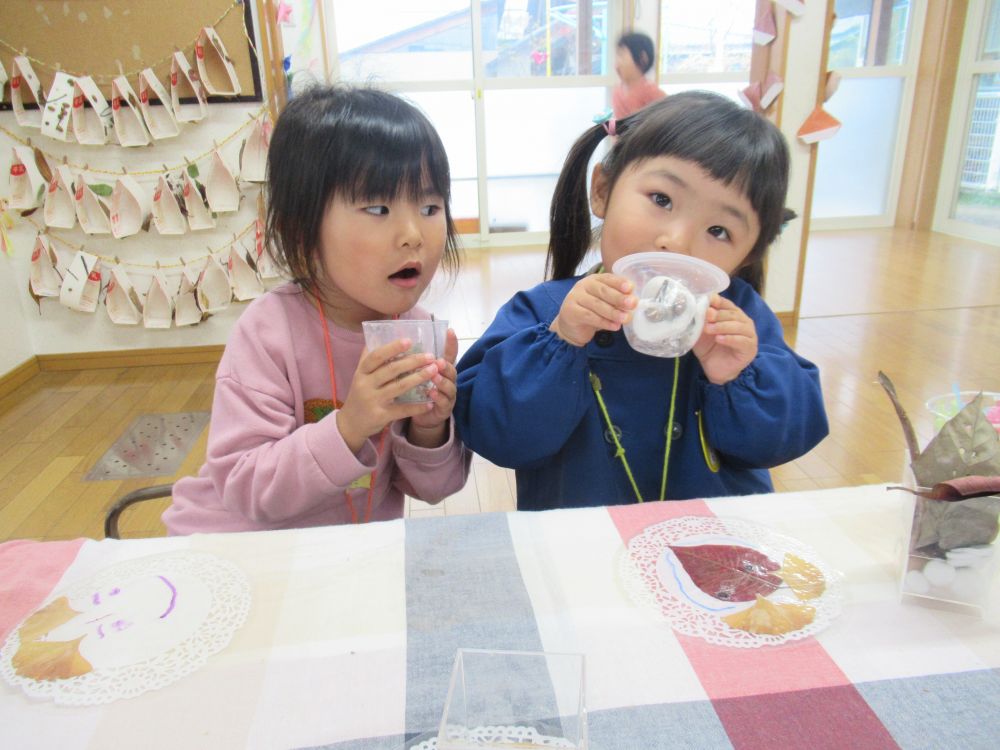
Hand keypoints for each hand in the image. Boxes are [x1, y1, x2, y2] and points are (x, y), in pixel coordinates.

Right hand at [336, 339, 438, 454]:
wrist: (350, 424)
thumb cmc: (359, 395)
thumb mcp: (359, 376)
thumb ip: (368, 358)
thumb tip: (377, 335)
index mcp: (361, 372)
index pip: (376, 356)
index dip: (392, 348)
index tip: (409, 341)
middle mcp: (365, 385)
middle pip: (391, 370)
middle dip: (413, 361)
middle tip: (430, 356)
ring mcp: (373, 401)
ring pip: (399, 387)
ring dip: (418, 378)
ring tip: (434, 371)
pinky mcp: (380, 416)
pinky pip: (402, 410)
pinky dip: (417, 407)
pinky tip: (430, 403)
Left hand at [408, 328, 459, 447]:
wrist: (422, 416)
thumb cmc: (418, 392)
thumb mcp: (415, 374)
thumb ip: (412, 360)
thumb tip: (397, 340)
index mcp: (441, 369)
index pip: (449, 354)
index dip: (450, 343)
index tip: (449, 331)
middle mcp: (448, 380)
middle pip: (451, 370)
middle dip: (445, 364)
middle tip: (438, 361)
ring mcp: (448, 394)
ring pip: (449, 386)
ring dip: (442, 380)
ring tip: (434, 375)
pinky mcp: (444, 408)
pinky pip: (443, 402)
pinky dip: (438, 397)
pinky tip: (432, 393)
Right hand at [549, 273, 636, 346]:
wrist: (571, 325)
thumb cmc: (592, 311)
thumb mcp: (605, 303)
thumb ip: (617, 300)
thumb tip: (633, 301)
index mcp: (594, 280)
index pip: (608, 278)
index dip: (619, 283)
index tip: (630, 288)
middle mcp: (583, 285)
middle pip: (603, 290)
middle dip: (619, 297)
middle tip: (632, 304)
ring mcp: (575, 297)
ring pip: (596, 304)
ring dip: (613, 312)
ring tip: (625, 318)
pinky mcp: (570, 311)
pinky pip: (589, 316)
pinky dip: (604, 322)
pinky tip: (614, 326)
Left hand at [692, 294, 757, 384]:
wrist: (714, 369)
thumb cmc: (709, 348)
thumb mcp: (701, 332)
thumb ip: (701, 320)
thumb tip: (696, 307)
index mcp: (733, 314)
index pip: (726, 304)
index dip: (717, 302)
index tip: (707, 301)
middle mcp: (743, 321)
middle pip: (732, 314)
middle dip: (718, 314)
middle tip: (706, 315)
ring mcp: (749, 334)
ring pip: (738, 326)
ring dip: (722, 326)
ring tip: (709, 329)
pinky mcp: (750, 348)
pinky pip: (741, 341)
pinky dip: (730, 339)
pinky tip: (719, 339)